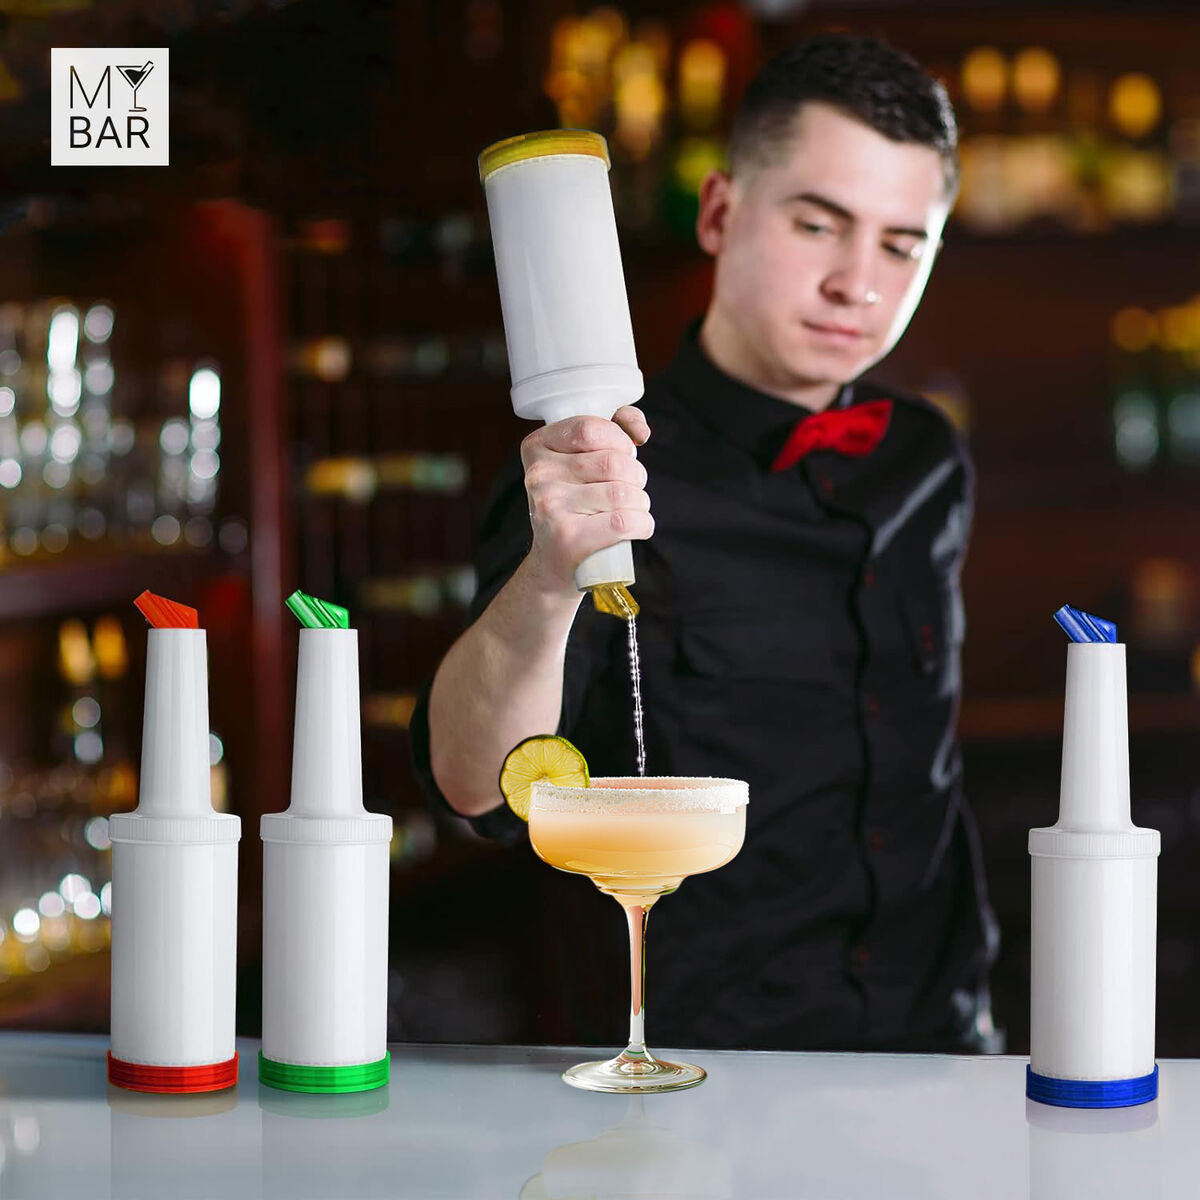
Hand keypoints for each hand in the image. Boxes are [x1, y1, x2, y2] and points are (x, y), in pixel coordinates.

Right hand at [520, 406, 652, 597]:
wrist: (554, 560)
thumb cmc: (577, 501)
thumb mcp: (584, 456)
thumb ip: (615, 426)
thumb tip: (639, 432)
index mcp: (538, 446)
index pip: (589, 429)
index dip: (619, 440)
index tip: (623, 454)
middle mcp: (538, 475)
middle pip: (613, 463)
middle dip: (636, 476)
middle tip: (629, 489)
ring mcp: (550, 507)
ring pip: (623, 494)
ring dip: (641, 502)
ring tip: (631, 510)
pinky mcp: (568, 538)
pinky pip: (623, 522)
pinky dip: (643, 524)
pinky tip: (638, 527)